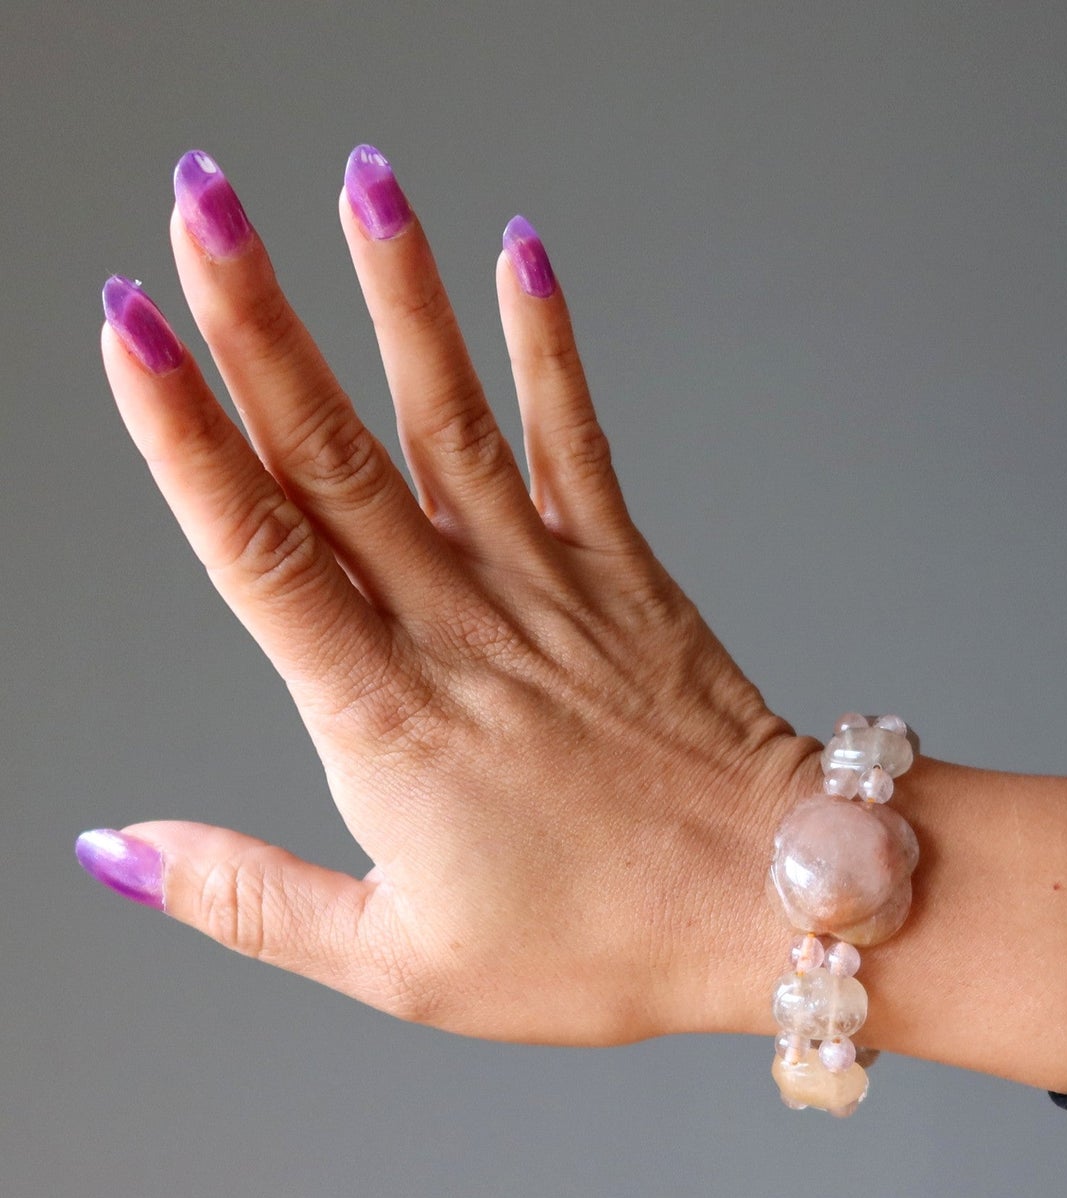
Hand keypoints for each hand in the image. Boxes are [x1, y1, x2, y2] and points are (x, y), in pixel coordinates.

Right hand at [80, 146, 817, 1046]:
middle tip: (201, 205)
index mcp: (381, 718)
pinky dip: (548, 347)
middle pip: (335, 455)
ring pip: (452, 420)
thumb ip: (247, 896)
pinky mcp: (625, 573)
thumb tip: (116, 849)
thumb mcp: (397, 960)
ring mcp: (547, 587)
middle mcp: (457, 627)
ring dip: (397, 297)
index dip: (184, 434)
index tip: (130, 327)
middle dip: (256, 321)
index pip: (257, 548)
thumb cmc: (595, 943)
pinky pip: (579, 440)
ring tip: (360, 185)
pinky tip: (522, 258)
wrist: (765, 902)